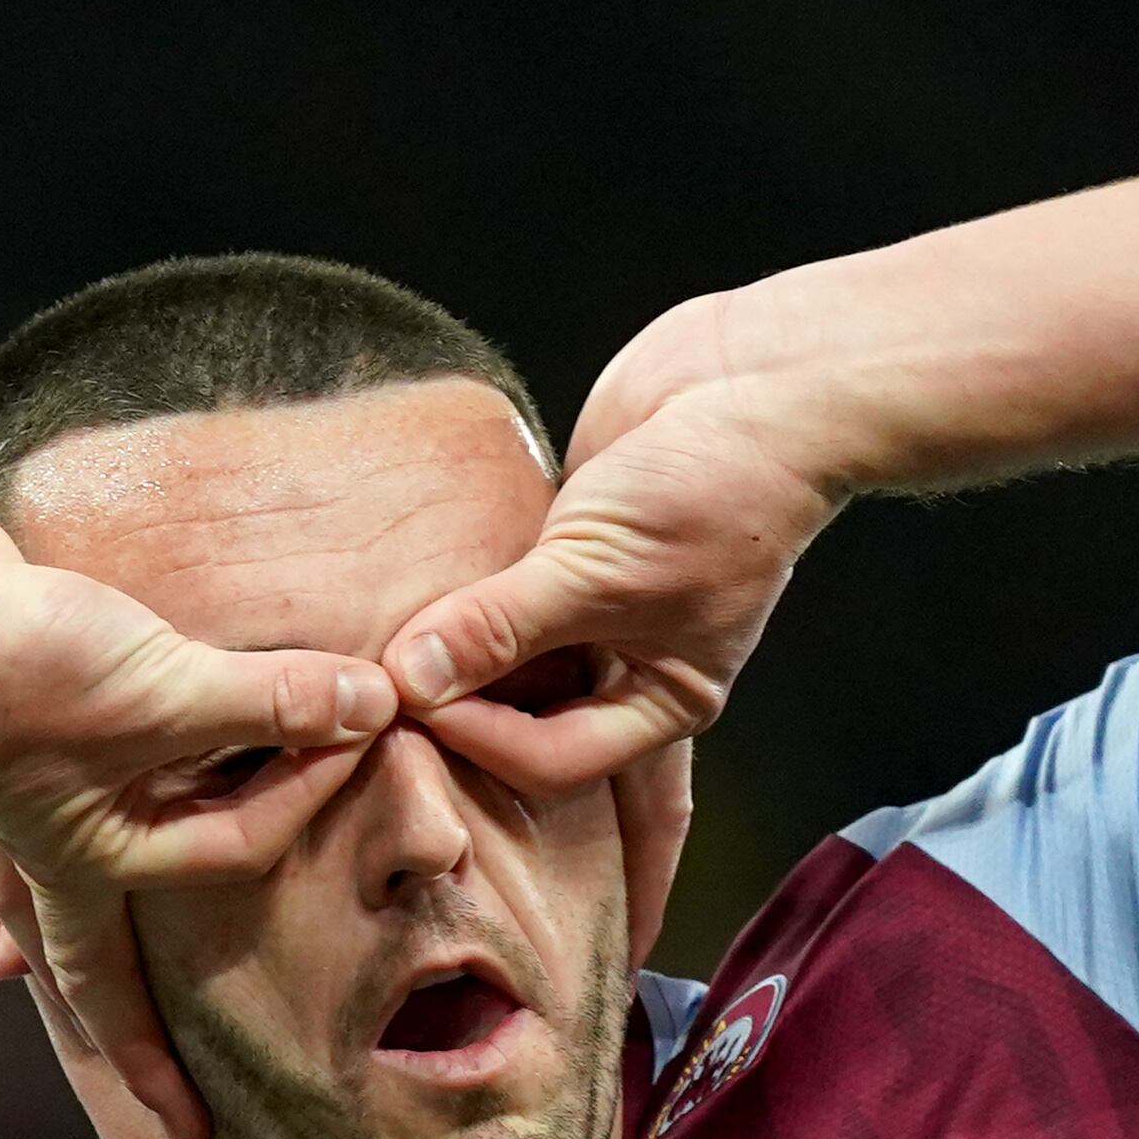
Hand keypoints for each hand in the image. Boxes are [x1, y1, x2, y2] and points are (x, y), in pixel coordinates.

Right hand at [0, 506, 397, 1138]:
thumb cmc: (19, 669)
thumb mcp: (163, 687)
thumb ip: (268, 701)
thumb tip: (368, 708)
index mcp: (91, 868)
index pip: (237, 848)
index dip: (305, 790)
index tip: (359, 730)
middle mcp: (44, 862)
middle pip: (89, 981)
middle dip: (136, 1052)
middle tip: (176, 1119)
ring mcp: (7, 818)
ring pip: (42, 917)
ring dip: (75, 961)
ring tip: (93, 1003)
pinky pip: (11, 842)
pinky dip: (18, 862)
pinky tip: (14, 855)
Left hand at [384, 295, 843, 800]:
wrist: (760, 376)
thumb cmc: (718, 485)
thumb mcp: (598, 570)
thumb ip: (500, 626)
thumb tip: (412, 679)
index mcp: (660, 701)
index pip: (550, 762)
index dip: (477, 739)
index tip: (415, 696)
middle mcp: (626, 669)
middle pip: (519, 728)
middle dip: (458, 724)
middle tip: (378, 713)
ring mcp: (592, 610)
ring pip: (501, 665)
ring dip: (450, 664)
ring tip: (379, 664)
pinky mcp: (561, 550)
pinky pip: (494, 597)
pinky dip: (456, 603)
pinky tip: (401, 604)